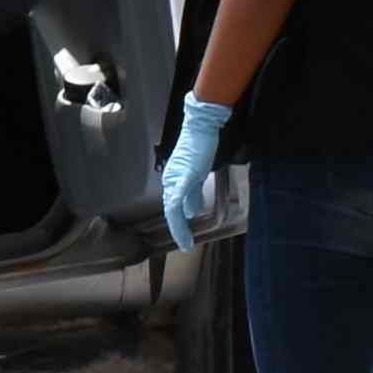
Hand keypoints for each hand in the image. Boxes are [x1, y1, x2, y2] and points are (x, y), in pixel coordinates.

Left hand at [150, 95, 231, 244]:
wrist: (202, 126)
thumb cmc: (200, 147)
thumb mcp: (197, 174)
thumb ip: (193, 193)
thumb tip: (192, 212)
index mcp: (173, 181)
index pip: (173, 208)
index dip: (178, 225)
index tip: (184, 239)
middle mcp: (170, 181)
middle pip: (171, 211)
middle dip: (178, 230)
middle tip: (185, 245)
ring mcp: (177, 177)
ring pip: (174, 207)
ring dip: (179, 226)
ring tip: (186, 241)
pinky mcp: (186, 173)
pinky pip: (181, 193)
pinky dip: (182, 207)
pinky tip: (186, 218)